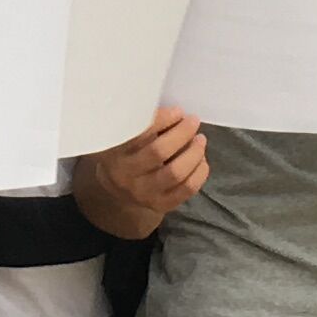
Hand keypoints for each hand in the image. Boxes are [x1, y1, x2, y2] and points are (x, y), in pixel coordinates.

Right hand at [77, 110, 207, 228]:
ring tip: (200, 139)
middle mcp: (126, 175)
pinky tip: (201, 160)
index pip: (139, 133)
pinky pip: (187, 189)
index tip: (178, 111)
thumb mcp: (124, 136)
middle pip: (159, 152)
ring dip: (194, 153)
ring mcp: (144, 194)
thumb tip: (176, 113)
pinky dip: (199, 172)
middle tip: (193, 121)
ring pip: (175, 173)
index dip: (163, 119)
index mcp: (114, 152)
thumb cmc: (125, 152)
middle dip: (182, 134)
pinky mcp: (160, 204)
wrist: (118, 188)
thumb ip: (143, 124)